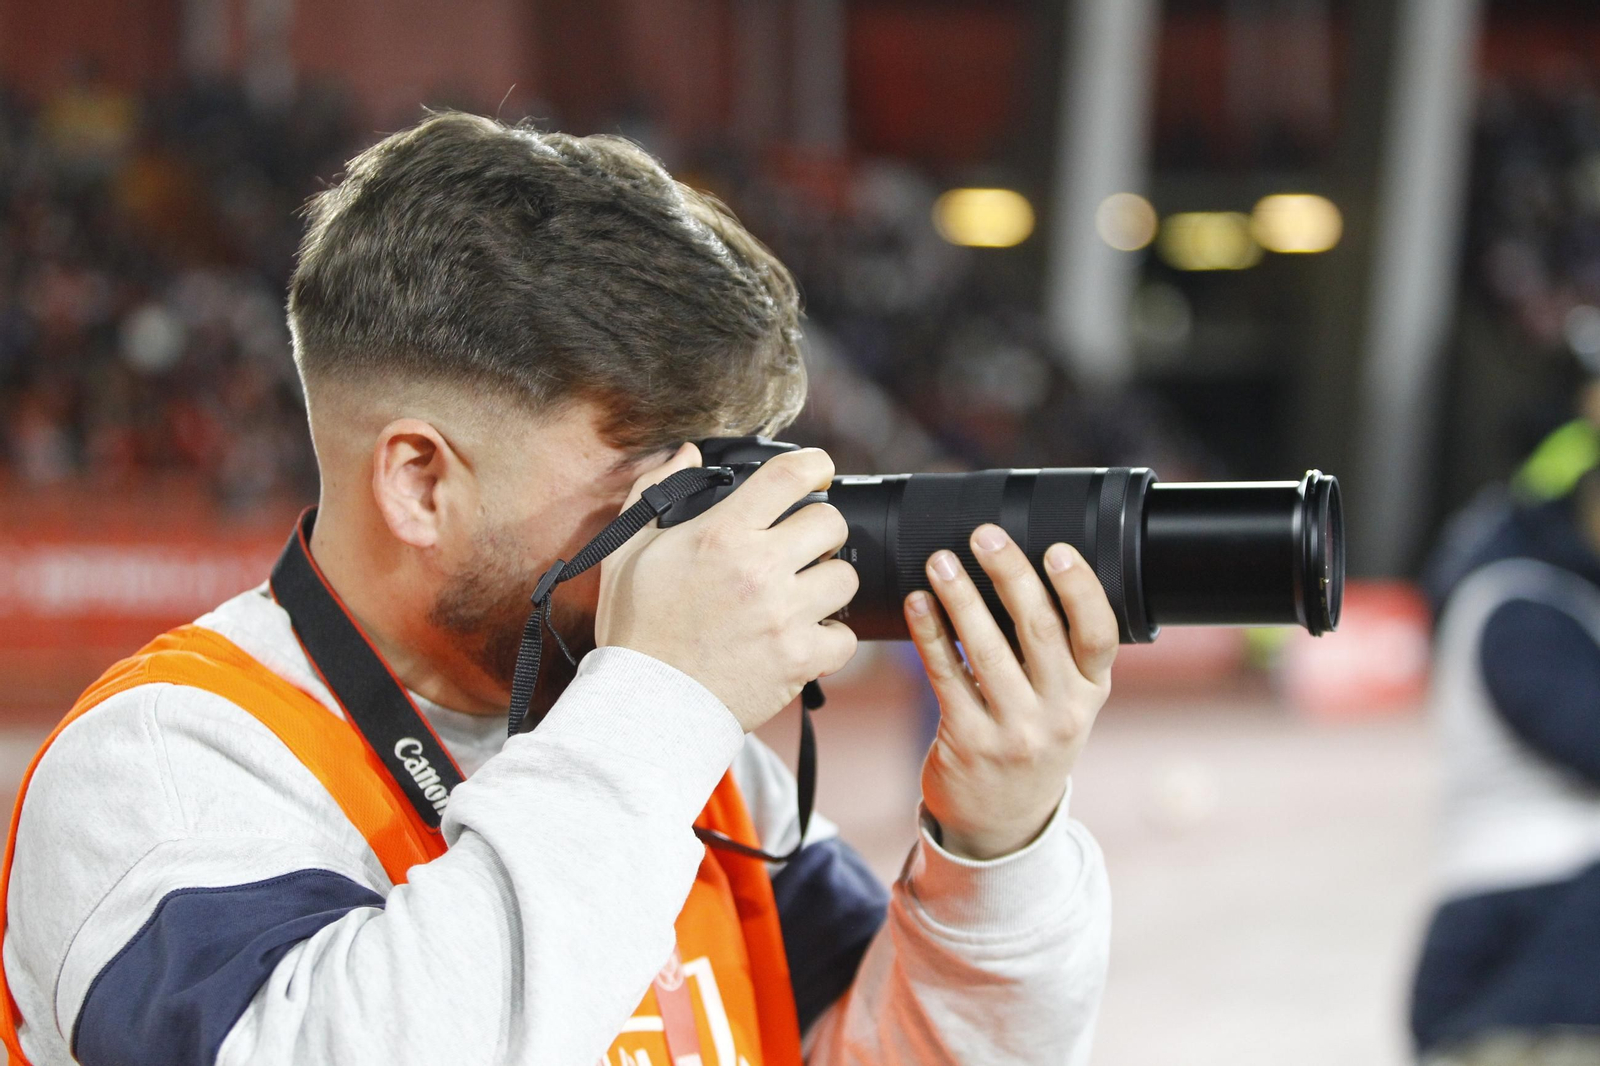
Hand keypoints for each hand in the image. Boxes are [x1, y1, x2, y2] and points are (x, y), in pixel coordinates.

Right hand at [596, 443, 858, 732]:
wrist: (646, 702)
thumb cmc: (636, 628)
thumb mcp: (627, 550)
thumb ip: (655, 491)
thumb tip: (686, 453)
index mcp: (721, 535)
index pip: (790, 476)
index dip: (814, 463)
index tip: (818, 470)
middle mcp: (759, 569)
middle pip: (830, 523)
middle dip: (821, 529)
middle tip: (803, 545)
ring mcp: (784, 615)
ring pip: (845, 577)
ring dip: (828, 582)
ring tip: (803, 593)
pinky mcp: (799, 658)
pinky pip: (844, 637)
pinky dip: (830, 638)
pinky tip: (805, 637)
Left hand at [908, 525, 1116, 860]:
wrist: (1003, 821)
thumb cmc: (1032, 739)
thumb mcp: (1064, 703)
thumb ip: (1055, 652)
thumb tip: (1019, 570)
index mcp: (1090, 692)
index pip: (1099, 634)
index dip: (1080, 589)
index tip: (1057, 550)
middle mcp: (1060, 712)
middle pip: (1038, 630)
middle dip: (1010, 574)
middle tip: (984, 535)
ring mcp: (1015, 731)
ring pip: (986, 649)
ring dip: (960, 597)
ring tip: (940, 561)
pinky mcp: (969, 741)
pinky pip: (945, 675)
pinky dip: (929, 633)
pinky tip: (916, 603)